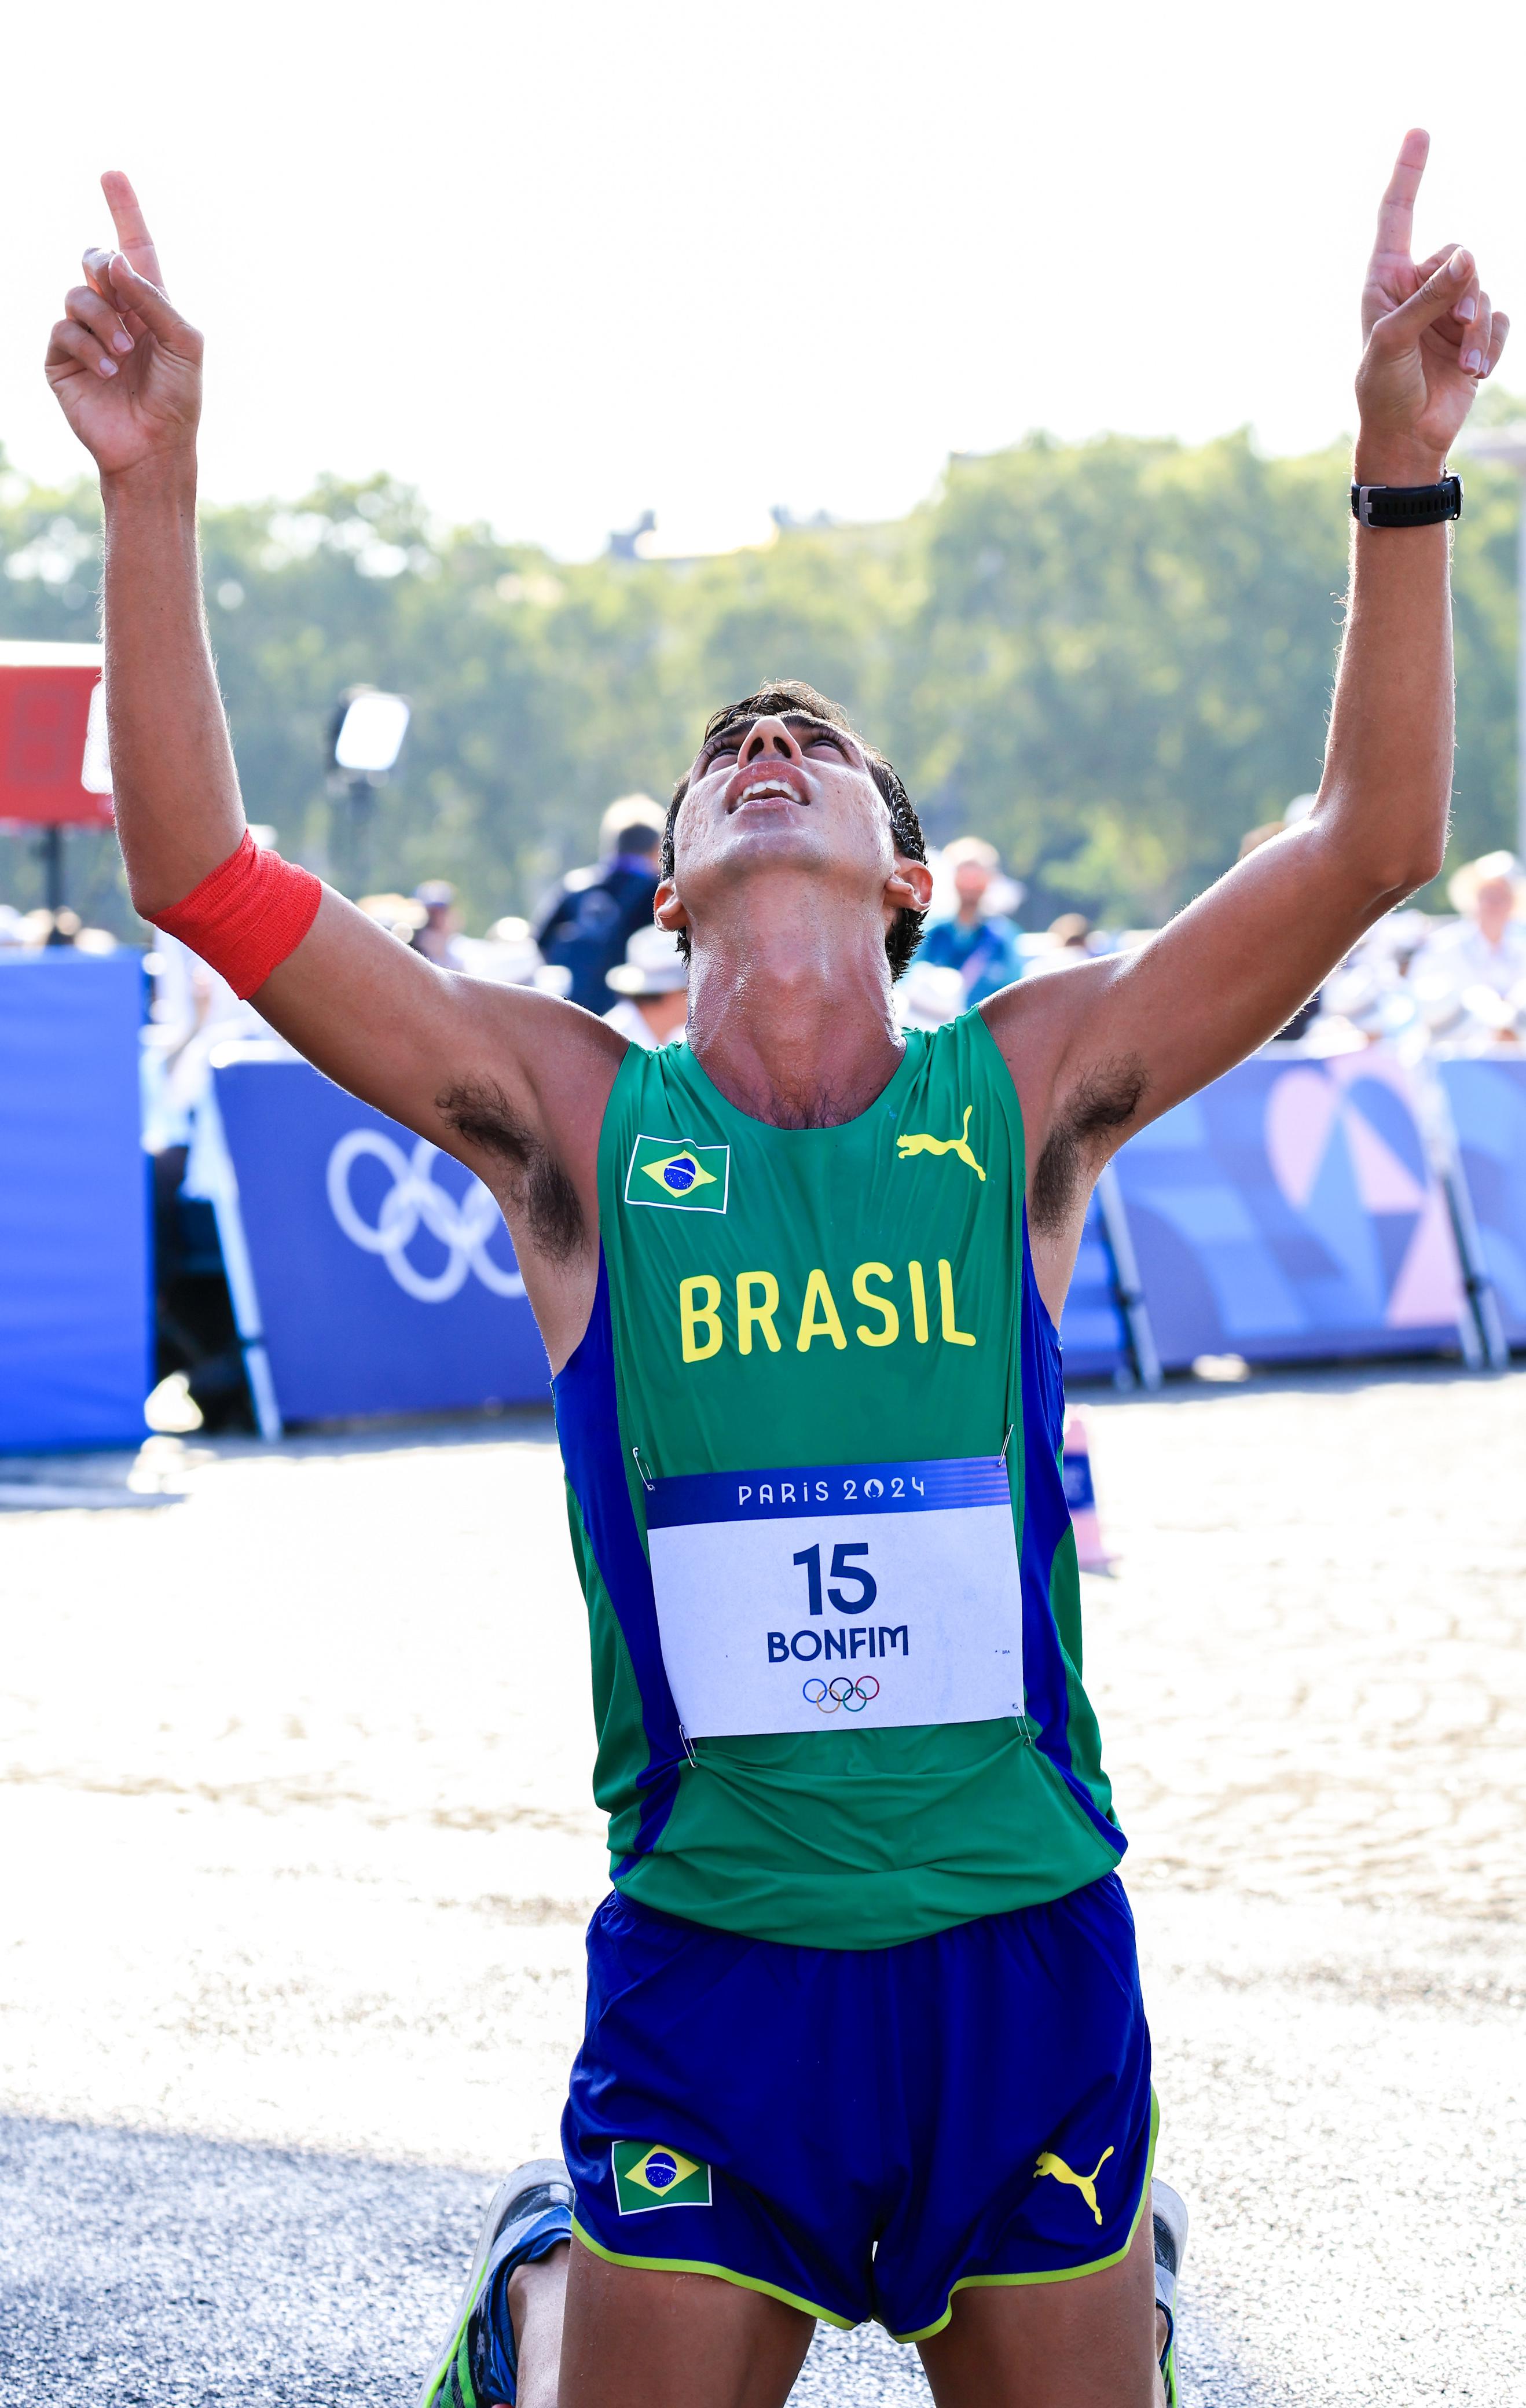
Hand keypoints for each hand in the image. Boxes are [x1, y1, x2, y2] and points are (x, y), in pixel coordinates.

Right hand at [44, 172, 201, 481]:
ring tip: (124, 355)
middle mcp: (115, 313)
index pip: (135, 247)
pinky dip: (89, 347)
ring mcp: (86, 334)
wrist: (155, 448)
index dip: (124, 210)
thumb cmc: (178, 399)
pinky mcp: (62, 359)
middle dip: (103, 266)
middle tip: (119, 291)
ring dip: (103, 320)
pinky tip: (109, 372)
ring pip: (77, 293)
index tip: (112, 173)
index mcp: (148, 304)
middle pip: (93, 257)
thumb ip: (154, 299)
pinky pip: (64, 329)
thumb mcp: (184, 343)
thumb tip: (114, 263)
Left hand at [1355, 129, 1507, 484]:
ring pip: (1483, 288)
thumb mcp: (1395, 340)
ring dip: (1477, 328)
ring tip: (1464, 365)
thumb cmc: (1384, 390)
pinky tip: (1475, 373)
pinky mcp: (1473, 335)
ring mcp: (1447, 311)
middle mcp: (1417, 288)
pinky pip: (1498, 319)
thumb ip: (1431, 297)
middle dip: (1463, 289)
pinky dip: (1491, 344)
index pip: (1397, 216)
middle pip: (1459, 255)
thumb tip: (1469, 257)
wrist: (1406, 438)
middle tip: (1455, 325)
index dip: (1409, 175)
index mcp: (1385, 281)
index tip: (1419, 132)